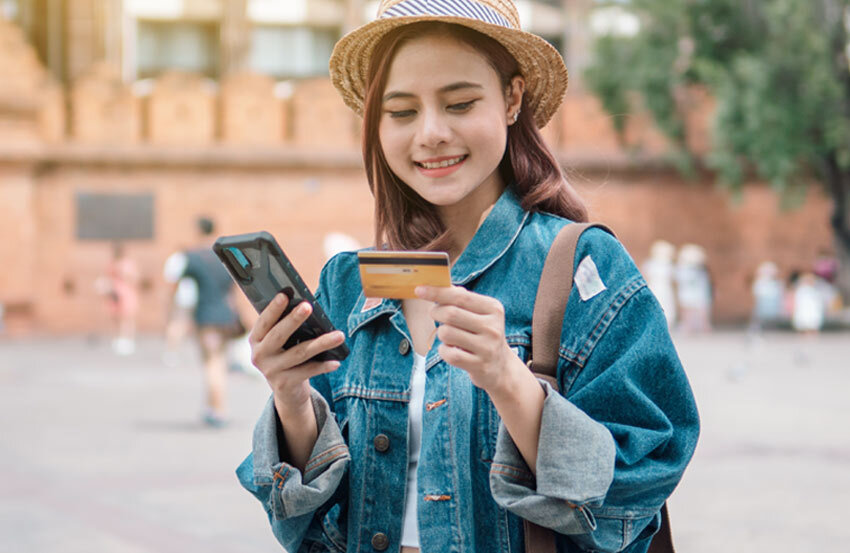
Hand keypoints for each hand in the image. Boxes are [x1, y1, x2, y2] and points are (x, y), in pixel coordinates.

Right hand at [249, 293, 344, 413]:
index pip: (264, 321)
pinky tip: (336, 361)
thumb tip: (307, 308)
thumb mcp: (280, 342)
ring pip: (299, 353)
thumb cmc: (286, 354)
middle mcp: (259, 355)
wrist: (286, 389)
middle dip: (294, 319)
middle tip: (308, 306)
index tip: (284, 295)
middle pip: (279, 335)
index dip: (273, 308)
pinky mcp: (284, 384)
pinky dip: (323, 366)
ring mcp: (271, 370)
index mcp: (256, 339)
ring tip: (339, 336)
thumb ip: (286, 327)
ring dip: (321, 343)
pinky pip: (308, 371)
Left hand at [414, 285, 519, 392]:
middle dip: (436, 312)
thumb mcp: (479, 313)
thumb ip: (461, 298)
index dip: (437, 292)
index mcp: (493, 308)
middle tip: (436, 315)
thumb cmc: (482, 333)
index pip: (460, 296)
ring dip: (441, 334)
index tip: (419, 290)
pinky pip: (448, 354)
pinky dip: (444, 351)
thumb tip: (439, 284)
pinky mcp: (479, 365)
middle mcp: (492, 327)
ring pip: (446, 333)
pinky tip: (452, 350)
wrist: (499, 366)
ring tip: (451, 337)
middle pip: (450, 314)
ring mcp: (487, 347)